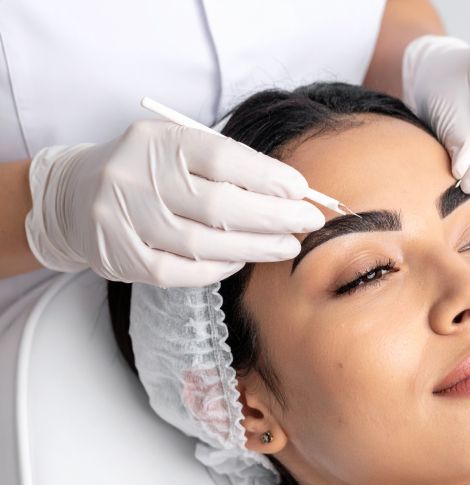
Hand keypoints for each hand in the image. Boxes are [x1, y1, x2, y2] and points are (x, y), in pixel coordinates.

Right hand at [25, 119, 324, 286]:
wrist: (74, 196)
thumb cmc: (147, 169)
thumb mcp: (177, 147)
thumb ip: (226, 164)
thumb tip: (289, 191)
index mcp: (158, 142)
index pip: (221, 158)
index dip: (266, 177)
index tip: (300, 189)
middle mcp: (137, 178)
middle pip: (218, 205)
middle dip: (273, 217)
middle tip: (308, 223)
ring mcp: (126, 221)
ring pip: (204, 243)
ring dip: (255, 247)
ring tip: (287, 245)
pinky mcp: (123, 258)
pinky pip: (183, 271)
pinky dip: (220, 267)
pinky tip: (243, 259)